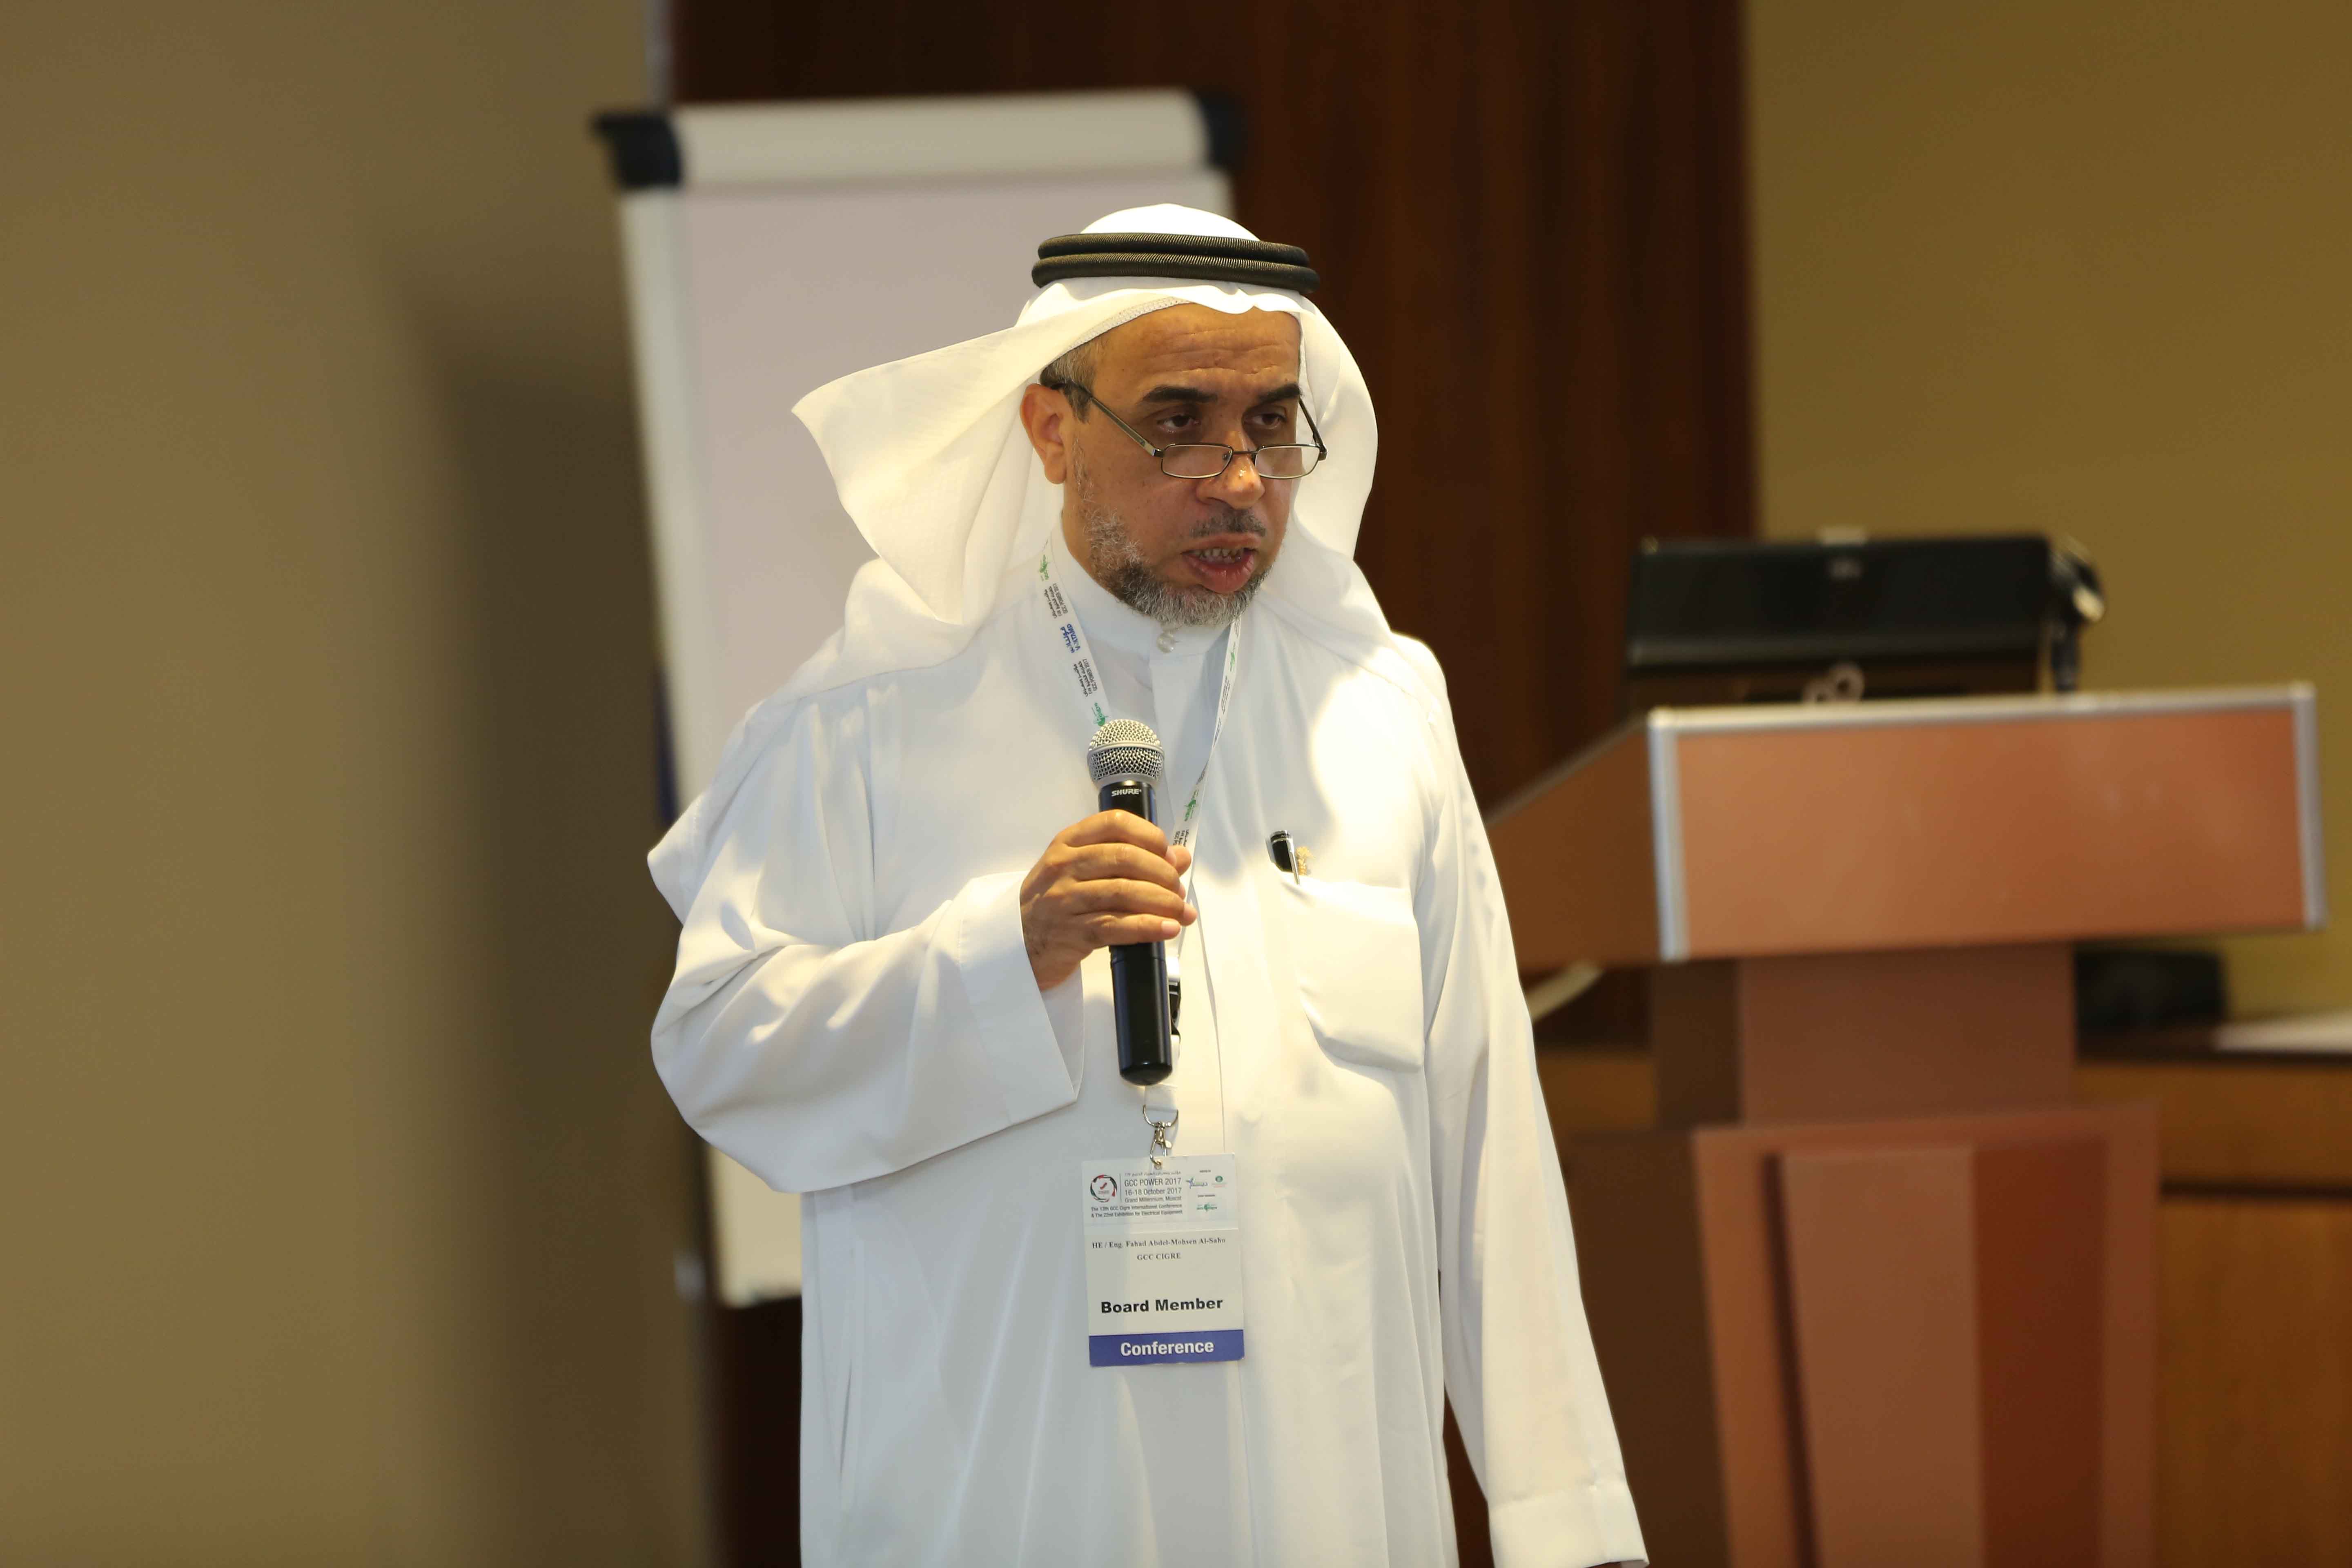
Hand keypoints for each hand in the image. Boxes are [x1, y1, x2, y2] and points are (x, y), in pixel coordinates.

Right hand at [1019, 811, 1195, 990]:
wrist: (1018, 943)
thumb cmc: (1058, 901)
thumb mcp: (1082, 871)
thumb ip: (1129, 859)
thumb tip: (1180, 857)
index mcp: (1068, 843)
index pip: (1115, 823)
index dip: (1150, 835)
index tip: (1168, 853)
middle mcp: (1064, 866)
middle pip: (1125, 858)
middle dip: (1163, 874)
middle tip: (1178, 890)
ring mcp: (1065, 900)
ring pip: (1124, 892)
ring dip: (1163, 902)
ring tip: (1181, 912)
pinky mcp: (1071, 934)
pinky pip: (1117, 926)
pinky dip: (1149, 927)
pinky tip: (1167, 929)